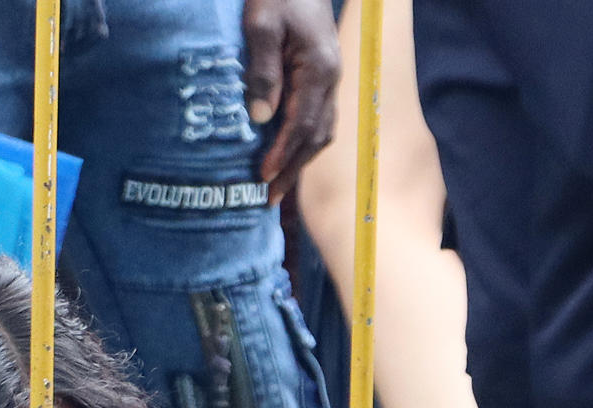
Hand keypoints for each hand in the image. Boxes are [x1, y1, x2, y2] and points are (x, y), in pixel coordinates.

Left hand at [243, 0, 340, 203]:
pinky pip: (318, 119)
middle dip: (293, 169)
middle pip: (316, 137)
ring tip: (277, 186)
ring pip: (322, 132)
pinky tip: (288, 156)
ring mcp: (330, 81)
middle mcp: (331, 81)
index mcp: (319, 70)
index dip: (284, 154)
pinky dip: (304, 143)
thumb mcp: (261, 24)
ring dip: (300, 161)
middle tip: (269, 199)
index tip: (264, 177)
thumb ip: (262, 70)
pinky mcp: (322, 79)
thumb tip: (262, 118)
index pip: (303, 124)